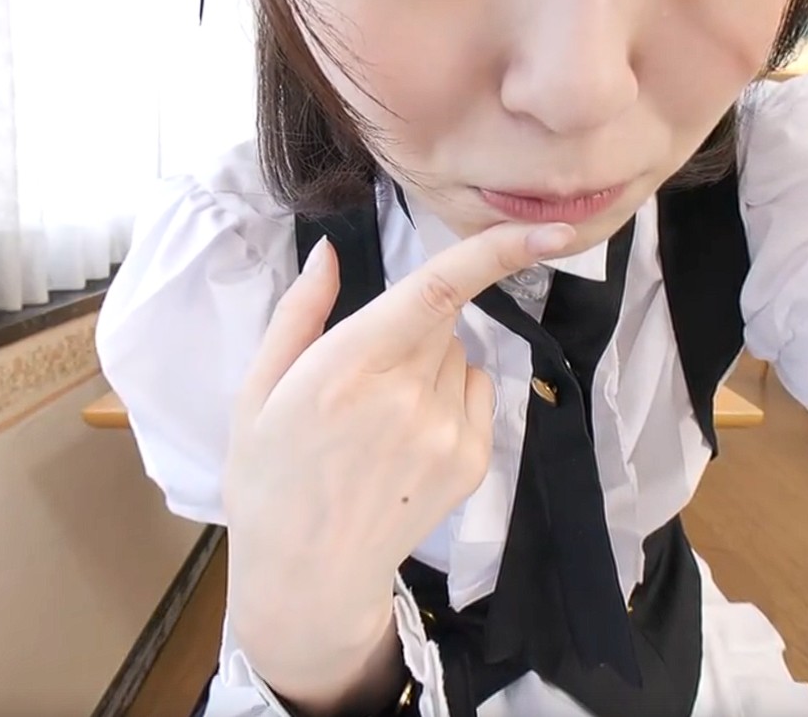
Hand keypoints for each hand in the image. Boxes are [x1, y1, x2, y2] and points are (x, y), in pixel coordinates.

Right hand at [222, 220, 574, 710]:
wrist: (308, 579)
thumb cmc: (271, 478)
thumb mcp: (257, 392)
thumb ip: (299, 314)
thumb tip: (330, 251)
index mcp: (346, 368)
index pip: (436, 290)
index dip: (497, 251)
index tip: (550, 229)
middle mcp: (406, 396)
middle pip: (442, 318)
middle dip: (411, 327)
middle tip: (362, 377)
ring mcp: (447, 433)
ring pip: (461, 356)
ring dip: (432, 365)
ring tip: (379, 419)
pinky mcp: (472, 462)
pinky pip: (478, 392)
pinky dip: (452, 398)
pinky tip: (406, 438)